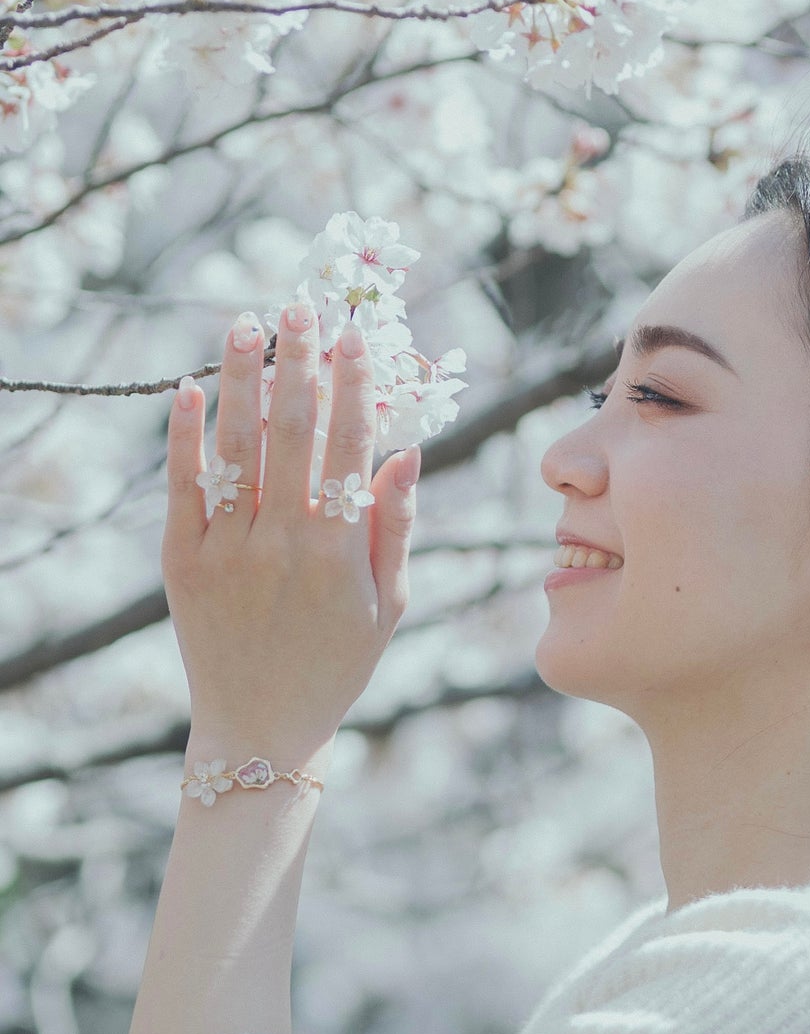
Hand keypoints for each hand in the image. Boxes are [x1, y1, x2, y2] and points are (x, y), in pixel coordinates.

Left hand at [163, 301, 419, 765]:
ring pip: (233, 448)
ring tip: (245, 324)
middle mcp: (281, 542)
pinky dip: (184, 436)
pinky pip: (181, 487)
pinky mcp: (180, 562)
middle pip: (289, 432)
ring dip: (239, 380)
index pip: (348, 448)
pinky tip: (189, 388)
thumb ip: (396, 526)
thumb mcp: (389, 604)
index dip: (354, 387)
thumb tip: (406, 452)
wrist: (261, 727)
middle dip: (298, 362)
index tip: (356, 337)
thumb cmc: (339, 664)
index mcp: (339, 552)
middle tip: (301, 306)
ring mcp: (225, 550)